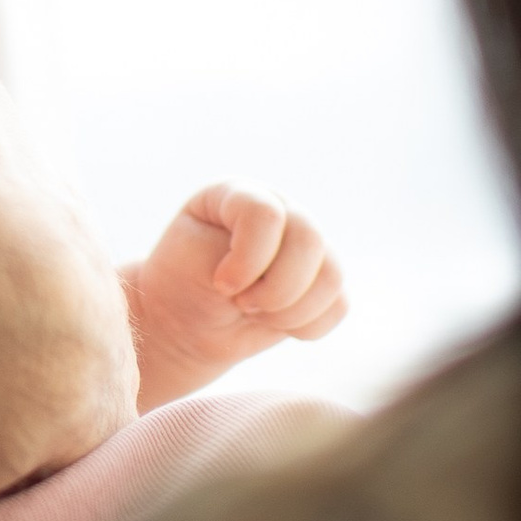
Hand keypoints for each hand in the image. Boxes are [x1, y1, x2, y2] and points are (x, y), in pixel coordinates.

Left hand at [126, 181, 346, 404]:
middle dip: (275, 289)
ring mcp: (305, 244)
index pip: (266, 214)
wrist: (185, 323)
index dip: (249, 260)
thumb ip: (242, 257)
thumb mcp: (192, 262)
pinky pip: (339, 305)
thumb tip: (292, 274)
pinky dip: (306, 326)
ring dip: (291, 311)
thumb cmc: (182, 286)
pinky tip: (274, 323)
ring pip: (332, 275)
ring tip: (257, 313)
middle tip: (241, 304)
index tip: (221, 285)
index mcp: (241, 193)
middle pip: (309, 241)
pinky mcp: (320, 281)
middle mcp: (281, 210)